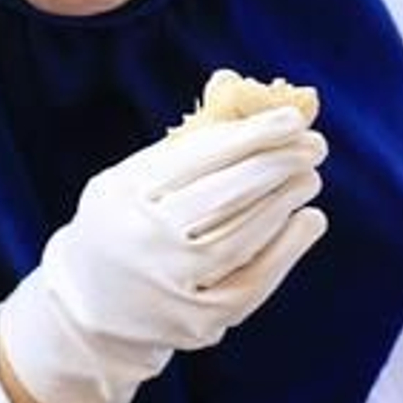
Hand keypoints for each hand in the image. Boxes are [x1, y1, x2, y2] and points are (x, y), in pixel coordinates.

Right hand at [0, 106, 328, 402]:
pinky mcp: (200, 321)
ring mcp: (173, 288)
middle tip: (314, 144)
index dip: (251, 135)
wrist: (89, 308)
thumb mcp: (131, 177)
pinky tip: (309, 219)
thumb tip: (234, 80)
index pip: (198, 158)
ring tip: (309, 175)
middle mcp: (145, 243)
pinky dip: (288, 248)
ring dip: (285, 200)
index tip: (292, 118)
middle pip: (223, 196)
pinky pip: (254, 281)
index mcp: (124, 196)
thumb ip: (183, 138)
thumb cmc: (123, 223)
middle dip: (276, 164)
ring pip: (243, 237)